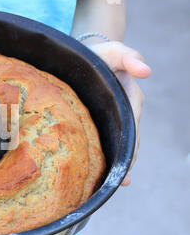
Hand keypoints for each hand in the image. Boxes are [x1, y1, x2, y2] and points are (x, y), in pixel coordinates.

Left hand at [89, 41, 150, 185]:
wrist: (88, 56)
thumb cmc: (100, 54)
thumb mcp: (113, 51)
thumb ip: (129, 56)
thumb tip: (146, 70)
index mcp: (129, 98)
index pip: (132, 124)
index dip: (131, 143)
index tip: (127, 161)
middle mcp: (125, 111)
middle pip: (128, 140)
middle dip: (125, 159)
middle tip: (119, 179)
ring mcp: (114, 118)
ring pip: (120, 144)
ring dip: (119, 163)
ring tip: (115, 183)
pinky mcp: (103, 122)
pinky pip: (109, 141)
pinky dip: (112, 159)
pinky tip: (111, 179)